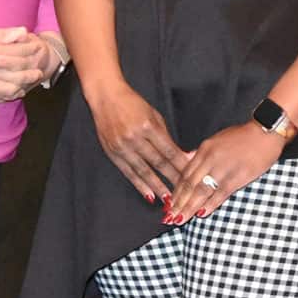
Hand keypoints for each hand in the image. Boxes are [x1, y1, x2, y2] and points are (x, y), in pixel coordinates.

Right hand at [0, 25, 48, 112]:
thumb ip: (3, 34)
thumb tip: (23, 32)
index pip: (20, 54)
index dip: (31, 52)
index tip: (38, 50)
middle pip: (16, 75)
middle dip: (29, 74)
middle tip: (38, 74)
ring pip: (2, 91)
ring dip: (14, 91)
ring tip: (21, 92)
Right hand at [88, 82, 190, 203]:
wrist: (106, 97)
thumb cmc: (133, 104)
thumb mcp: (153, 115)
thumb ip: (166, 136)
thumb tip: (183, 154)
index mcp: (148, 126)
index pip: (168, 150)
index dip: (180, 165)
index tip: (191, 176)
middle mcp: (135, 138)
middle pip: (158, 162)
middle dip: (172, 178)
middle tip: (185, 192)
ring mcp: (123, 146)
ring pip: (144, 171)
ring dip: (157, 186)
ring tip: (169, 200)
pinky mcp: (113, 153)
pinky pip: (129, 173)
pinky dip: (140, 185)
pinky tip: (149, 195)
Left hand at [166, 122, 284, 224]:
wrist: (265, 131)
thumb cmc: (242, 135)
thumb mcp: (217, 139)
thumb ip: (201, 152)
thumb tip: (187, 160)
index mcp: (204, 149)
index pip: (185, 173)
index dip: (176, 190)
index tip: (169, 202)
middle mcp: (211, 158)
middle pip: (190, 184)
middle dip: (179, 202)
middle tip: (169, 216)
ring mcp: (224, 168)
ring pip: (202, 191)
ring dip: (189, 207)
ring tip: (180, 219)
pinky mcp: (238, 176)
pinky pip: (221, 193)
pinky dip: (210, 205)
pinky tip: (202, 214)